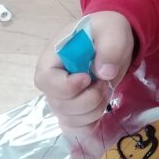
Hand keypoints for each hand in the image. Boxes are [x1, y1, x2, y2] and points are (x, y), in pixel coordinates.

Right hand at [34, 11, 135, 133]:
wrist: (111, 40)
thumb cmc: (106, 31)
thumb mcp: (112, 31)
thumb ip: (110, 48)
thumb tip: (104, 73)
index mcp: (52, 58)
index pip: (46, 81)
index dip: (67, 86)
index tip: (88, 77)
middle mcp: (52, 81)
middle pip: (60, 105)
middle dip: (89, 99)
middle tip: (104, 81)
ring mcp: (61, 97)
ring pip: (69, 119)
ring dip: (94, 110)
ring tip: (104, 89)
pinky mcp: (73, 109)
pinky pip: (75, 128)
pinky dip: (91, 124)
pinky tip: (101, 108)